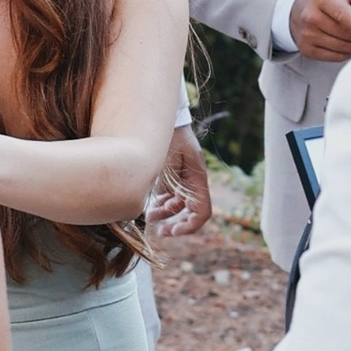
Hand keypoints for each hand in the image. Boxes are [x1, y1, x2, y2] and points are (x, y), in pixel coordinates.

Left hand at [144, 123, 209, 238]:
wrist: (164, 120)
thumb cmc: (168, 137)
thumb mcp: (167, 161)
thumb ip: (165, 185)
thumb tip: (156, 208)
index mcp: (197, 180)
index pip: (202, 212)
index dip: (190, 226)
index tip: (173, 230)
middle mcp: (192, 183)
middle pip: (189, 212)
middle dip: (175, 223)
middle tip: (159, 230)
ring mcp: (182, 180)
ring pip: (177, 205)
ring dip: (164, 213)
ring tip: (148, 215)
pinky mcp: (172, 177)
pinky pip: (169, 195)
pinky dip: (160, 202)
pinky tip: (149, 203)